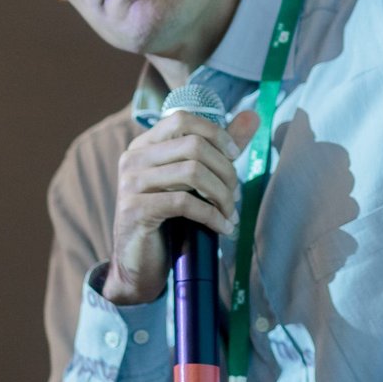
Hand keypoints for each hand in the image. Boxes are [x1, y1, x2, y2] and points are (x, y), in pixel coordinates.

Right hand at [102, 107, 260, 304]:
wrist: (138, 266)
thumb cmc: (168, 221)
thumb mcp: (192, 182)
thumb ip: (219, 148)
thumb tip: (252, 115)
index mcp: (144, 145)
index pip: (182, 119)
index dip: (215, 134)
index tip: (235, 157)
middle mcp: (133, 159)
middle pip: (194, 146)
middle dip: (225, 170)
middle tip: (236, 195)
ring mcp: (131, 183)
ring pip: (192, 173)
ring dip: (222, 195)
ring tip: (230, 213)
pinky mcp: (136, 210)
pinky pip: (184, 203)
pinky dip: (212, 215)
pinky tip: (223, 227)